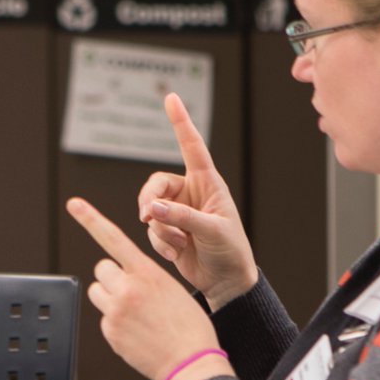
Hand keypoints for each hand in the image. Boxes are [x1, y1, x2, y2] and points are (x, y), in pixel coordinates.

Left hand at [66, 196, 229, 379]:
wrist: (192, 362)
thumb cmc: (190, 327)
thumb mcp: (172, 290)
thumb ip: (145, 279)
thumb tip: (123, 281)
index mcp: (147, 273)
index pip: (113, 238)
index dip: (91, 219)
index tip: (74, 204)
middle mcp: (127, 288)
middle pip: (102, 269)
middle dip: (113, 278)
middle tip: (132, 293)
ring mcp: (115, 311)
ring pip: (98, 292)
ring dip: (110, 298)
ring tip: (135, 314)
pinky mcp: (110, 332)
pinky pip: (104, 318)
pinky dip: (116, 323)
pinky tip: (138, 333)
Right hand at [138, 93, 256, 309]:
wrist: (226, 281)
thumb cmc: (230, 251)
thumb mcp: (213, 230)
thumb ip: (183, 217)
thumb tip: (154, 208)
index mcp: (208, 183)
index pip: (192, 147)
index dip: (181, 122)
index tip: (171, 98)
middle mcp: (190, 193)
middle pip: (155, 184)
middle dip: (149, 200)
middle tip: (149, 216)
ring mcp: (177, 212)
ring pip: (150, 209)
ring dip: (160, 229)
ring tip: (179, 243)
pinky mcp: (167, 231)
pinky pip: (151, 230)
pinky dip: (160, 243)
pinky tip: (176, 253)